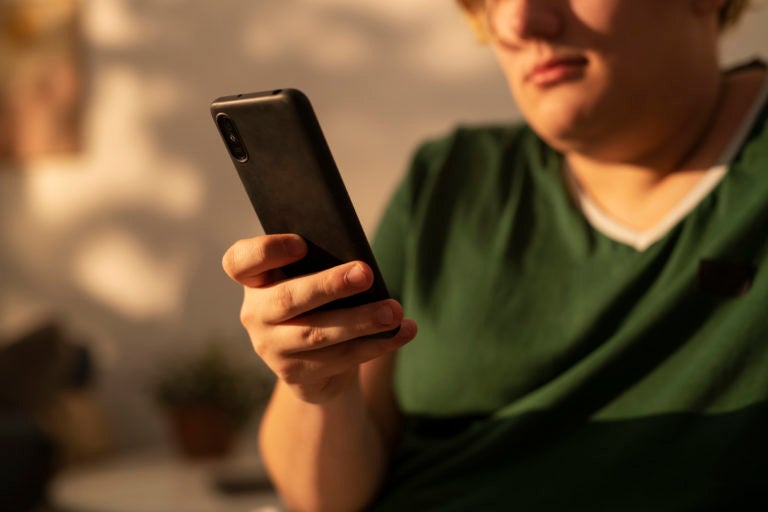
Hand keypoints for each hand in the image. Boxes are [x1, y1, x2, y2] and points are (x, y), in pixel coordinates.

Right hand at [222, 234, 416, 403]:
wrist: (316, 355)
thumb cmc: (318, 297)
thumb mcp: (313, 276)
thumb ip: (323, 266)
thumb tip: (361, 266)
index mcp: (254, 279)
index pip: (240, 261)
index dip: (267, 251)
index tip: (301, 243)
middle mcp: (255, 314)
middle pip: (287, 299)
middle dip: (329, 286)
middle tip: (366, 273)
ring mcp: (271, 348)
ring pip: (317, 335)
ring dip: (360, 321)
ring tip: (393, 311)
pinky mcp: (295, 375)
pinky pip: (340, 358)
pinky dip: (377, 344)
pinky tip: (403, 331)